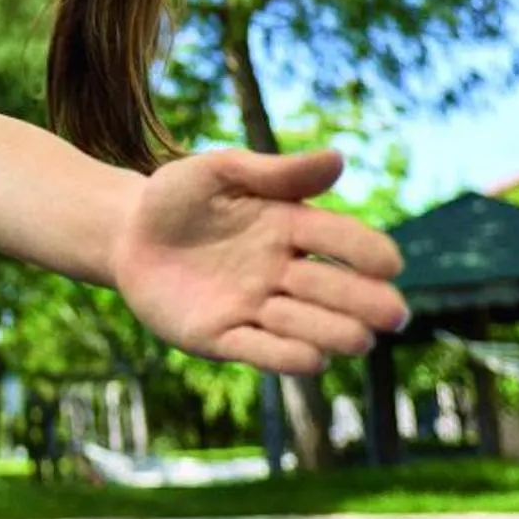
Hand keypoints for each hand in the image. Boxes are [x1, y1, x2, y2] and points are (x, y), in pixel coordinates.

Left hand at [106, 149, 407, 374]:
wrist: (125, 234)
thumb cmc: (177, 196)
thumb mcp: (219, 171)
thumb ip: (275, 171)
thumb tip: (339, 160)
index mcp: (290, 226)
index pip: (344, 241)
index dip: (370, 254)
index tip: (390, 265)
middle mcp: (283, 272)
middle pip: (338, 292)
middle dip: (367, 304)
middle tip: (392, 315)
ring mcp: (257, 308)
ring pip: (311, 329)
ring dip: (328, 330)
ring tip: (347, 334)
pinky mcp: (223, 338)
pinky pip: (265, 354)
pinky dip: (291, 358)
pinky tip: (313, 358)